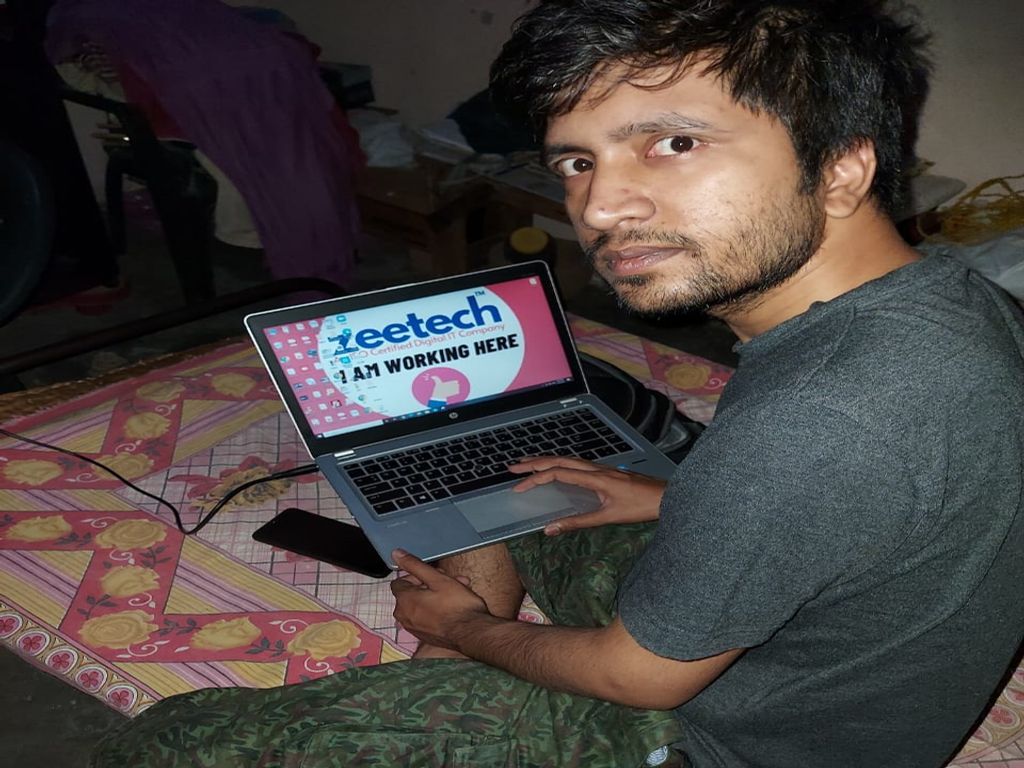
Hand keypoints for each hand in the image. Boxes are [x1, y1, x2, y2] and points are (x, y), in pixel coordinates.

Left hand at [390, 549, 491, 651]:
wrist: (472, 633)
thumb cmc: (456, 606)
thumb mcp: (437, 578)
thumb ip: (415, 565)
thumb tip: (396, 554)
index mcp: (404, 600)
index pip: (401, 580)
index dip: (417, 574)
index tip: (433, 574)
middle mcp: (405, 616)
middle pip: (413, 593)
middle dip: (431, 584)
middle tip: (449, 580)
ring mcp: (415, 628)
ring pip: (422, 604)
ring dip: (437, 596)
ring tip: (458, 591)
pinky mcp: (425, 636)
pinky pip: (427, 617)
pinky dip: (437, 610)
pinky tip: (454, 606)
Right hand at [509, 456, 665, 533]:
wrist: (667, 496)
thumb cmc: (642, 506)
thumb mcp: (608, 517)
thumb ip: (578, 522)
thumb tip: (550, 528)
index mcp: (595, 477)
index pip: (558, 473)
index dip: (536, 479)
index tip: (519, 487)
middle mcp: (596, 468)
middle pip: (559, 459)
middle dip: (534, 463)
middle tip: (513, 468)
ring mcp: (602, 468)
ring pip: (568, 459)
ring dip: (546, 461)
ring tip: (529, 465)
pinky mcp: (607, 472)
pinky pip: (578, 463)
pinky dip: (561, 464)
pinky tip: (559, 470)